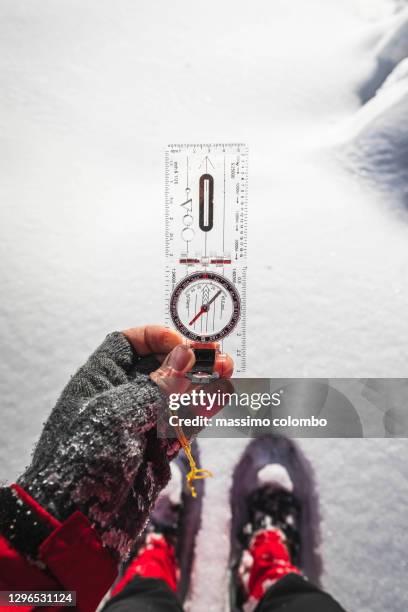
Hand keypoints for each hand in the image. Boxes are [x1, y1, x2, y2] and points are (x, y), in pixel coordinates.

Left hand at [18, 326, 232, 559]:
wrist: (76, 524)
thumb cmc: (84, 459)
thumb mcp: (118, 413)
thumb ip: (157, 385)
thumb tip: (186, 353)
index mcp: (99, 380)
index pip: (127, 344)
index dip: (155, 337)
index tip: (181, 343)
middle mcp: (121, 397)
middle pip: (160, 367)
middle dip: (188, 359)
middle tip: (217, 356)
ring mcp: (141, 424)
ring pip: (177, 394)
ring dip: (202, 382)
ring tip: (226, 369)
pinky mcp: (157, 448)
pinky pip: (184, 422)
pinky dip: (203, 408)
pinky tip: (221, 393)